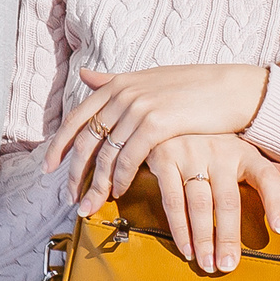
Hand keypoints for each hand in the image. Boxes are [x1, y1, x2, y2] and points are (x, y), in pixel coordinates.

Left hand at [43, 64, 268, 216]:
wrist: (230, 89)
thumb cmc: (193, 88)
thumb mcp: (148, 80)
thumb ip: (115, 82)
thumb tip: (86, 75)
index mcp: (118, 84)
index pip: (77, 117)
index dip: (59, 144)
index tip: (49, 168)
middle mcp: (123, 94)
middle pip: (86, 140)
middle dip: (73, 173)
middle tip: (69, 197)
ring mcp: (138, 108)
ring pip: (105, 154)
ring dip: (95, 185)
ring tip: (91, 205)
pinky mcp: (156, 123)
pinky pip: (129, 158)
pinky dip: (120, 178)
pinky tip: (118, 192)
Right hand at [138, 133, 279, 273]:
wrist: (171, 111)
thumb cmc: (213, 142)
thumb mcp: (241, 149)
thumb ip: (266, 168)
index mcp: (245, 151)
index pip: (268, 176)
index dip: (276, 202)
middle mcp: (220, 150)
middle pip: (228, 200)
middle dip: (229, 236)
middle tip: (230, 265)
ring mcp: (191, 152)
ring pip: (200, 203)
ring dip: (203, 238)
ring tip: (208, 264)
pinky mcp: (165, 157)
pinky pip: (173, 199)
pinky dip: (179, 227)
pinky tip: (186, 248)